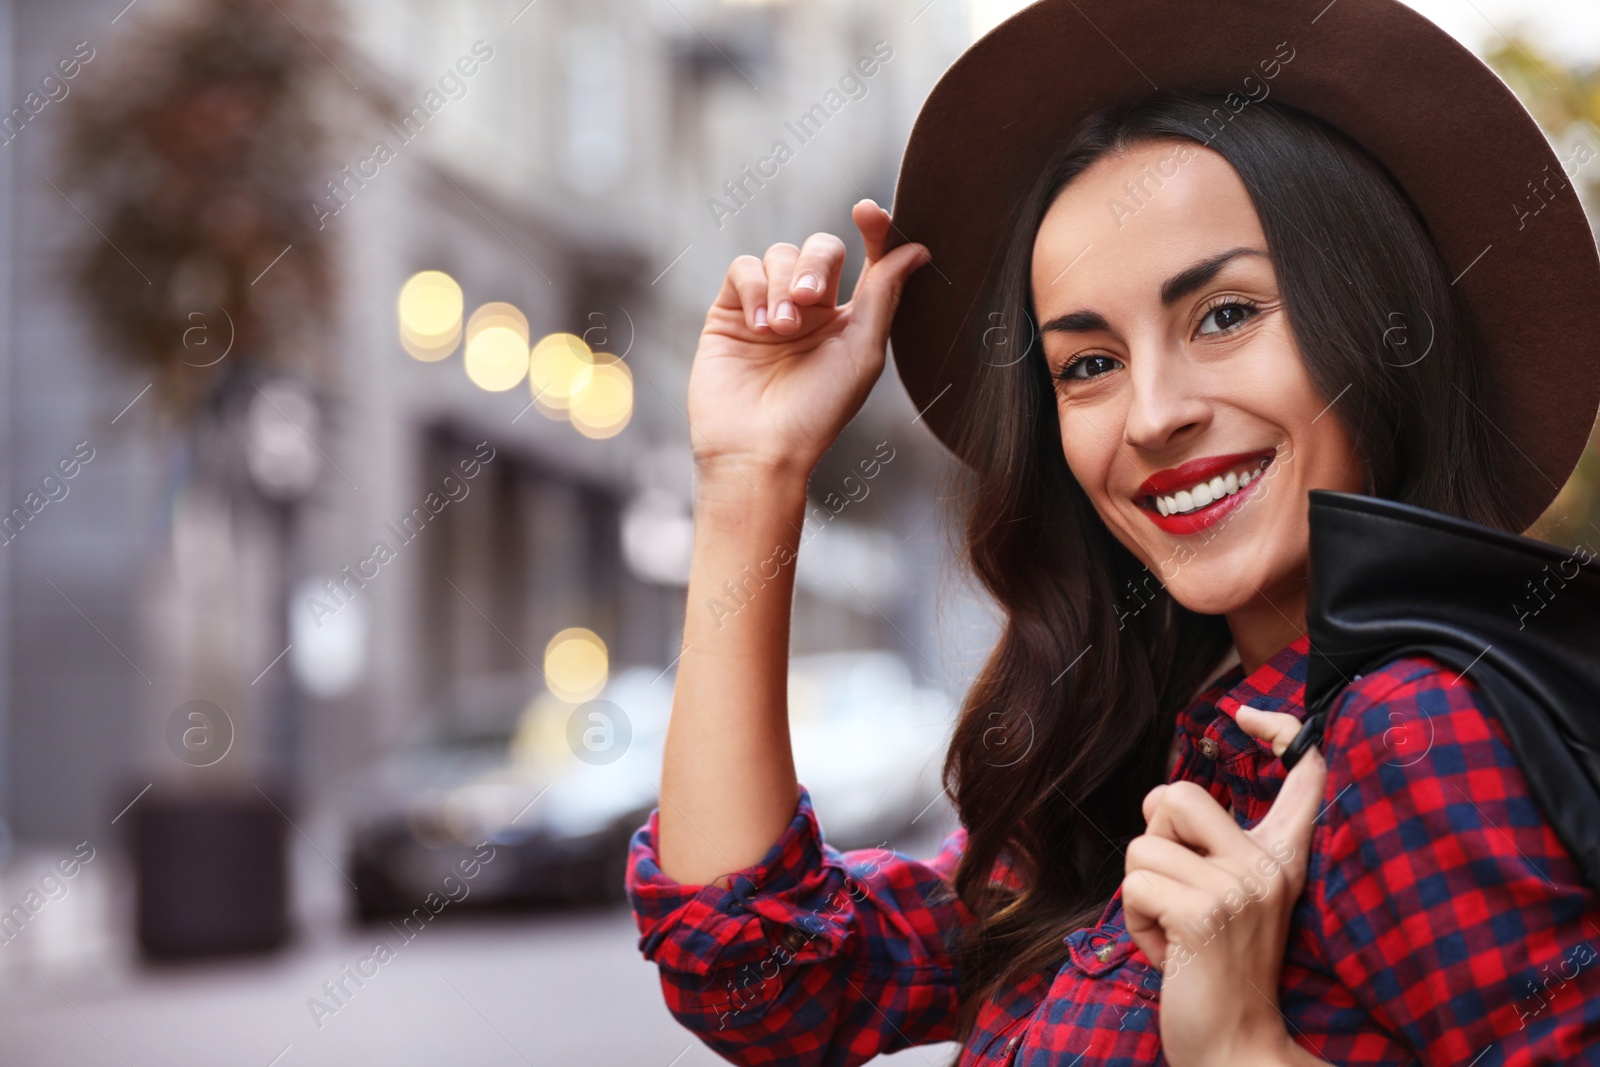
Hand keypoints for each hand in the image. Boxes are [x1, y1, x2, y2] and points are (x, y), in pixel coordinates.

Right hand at [686, 200, 931, 481]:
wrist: (757, 448)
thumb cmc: (817, 412)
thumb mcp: (862, 352)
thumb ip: (884, 295)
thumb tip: (917, 250)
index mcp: (851, 319)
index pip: (868, 259)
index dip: (874, 230)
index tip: (867, 212)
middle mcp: (811, 309)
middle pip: (821, 248)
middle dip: (817, 264)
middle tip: (810, 300)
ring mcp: (768, 307)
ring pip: (780, 254)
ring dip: (783, 286)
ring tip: (781, 330)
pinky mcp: (730, 312)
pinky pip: (744, 269)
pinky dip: (754, 288)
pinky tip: (758, 326)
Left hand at [1121, 708, 1329, 1066]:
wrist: (1236, 1046)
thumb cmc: (1217, 971)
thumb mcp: (1230, 900)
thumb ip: (1214, 848)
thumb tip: (1164, 797)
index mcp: (1281, 857)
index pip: (1306, 773)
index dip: (1282, 729)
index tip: (1249, 715)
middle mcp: (1268, 865)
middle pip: (1175, 794)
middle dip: (1151, 838)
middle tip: (1174, 888)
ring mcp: (1239, 888)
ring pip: (1142, 846)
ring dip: (1140, 893)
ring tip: (1174, 931)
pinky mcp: (1204, 914)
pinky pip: (1134, 887)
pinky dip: (1135, 923)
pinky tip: (1167, 952)